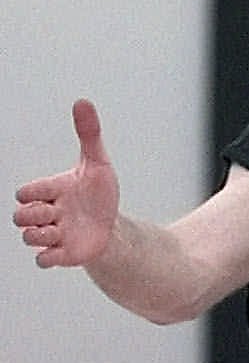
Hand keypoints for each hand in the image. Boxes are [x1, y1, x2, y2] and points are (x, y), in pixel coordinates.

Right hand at [14, 100, 118, 267]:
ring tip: (60, 230)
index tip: (55, 194)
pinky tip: (62, 249)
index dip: (33, 193)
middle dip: (33, 214)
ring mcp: (53, 235)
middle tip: (55, 213)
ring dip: (41, 235)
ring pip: (29, 237)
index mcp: (50, 191)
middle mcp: (47, 213)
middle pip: (21, 215)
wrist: (112, 225)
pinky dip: (47, 257)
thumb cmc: (99, 193)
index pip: (25, 192)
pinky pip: (42, 261)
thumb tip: (83, 101)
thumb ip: (89, 134)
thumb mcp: (98, 163)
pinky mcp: (62, 254)